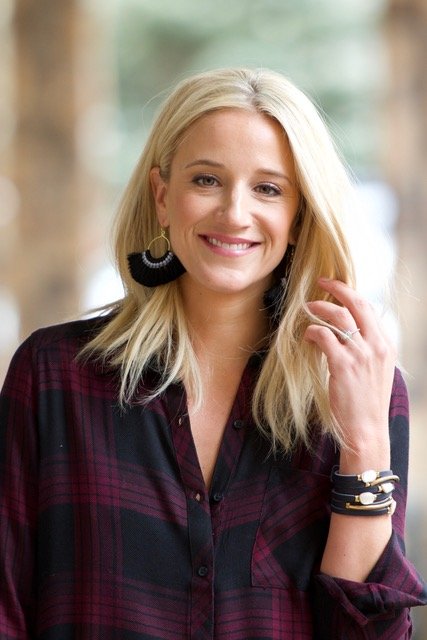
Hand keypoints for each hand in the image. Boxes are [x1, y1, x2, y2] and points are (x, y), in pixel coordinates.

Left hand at [304, 278, 395, 459]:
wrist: (366, 430)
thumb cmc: (366, 403)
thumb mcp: (374, 371)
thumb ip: (365, 350)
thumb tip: (343, 333)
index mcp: (386, 345)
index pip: (369, 308)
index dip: (350, 294)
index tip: (336, 287)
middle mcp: (376, 346)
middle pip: (357, 304)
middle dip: (337, 288)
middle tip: (321, 282)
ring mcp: (361, 355)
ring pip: (338, 317)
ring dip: (319, 308)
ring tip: (307, 308)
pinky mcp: (343, 365)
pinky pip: (324, 336)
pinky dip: (312, 331)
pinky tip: (307, 336)